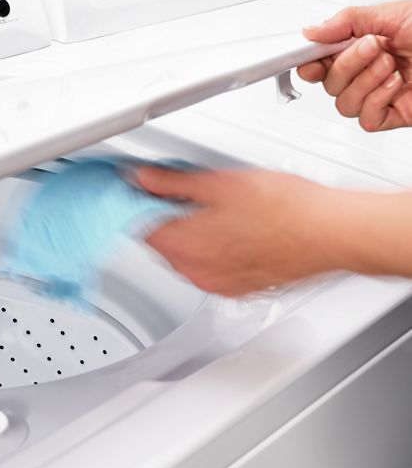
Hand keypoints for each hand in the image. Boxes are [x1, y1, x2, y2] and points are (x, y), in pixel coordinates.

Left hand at [137, 166, 340, 295]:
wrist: (330, 233)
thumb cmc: (285, 208)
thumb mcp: (218, 182)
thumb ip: (171, 182)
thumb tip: (141, 179)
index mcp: (183, 245)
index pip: (137, 225)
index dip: (137, 202)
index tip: (140, 188)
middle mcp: (195, 272)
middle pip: (160, 240)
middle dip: (165, 215)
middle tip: (183, 190)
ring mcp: (216, 283)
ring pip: (183, 255)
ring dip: (187, 232)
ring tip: (214, 207)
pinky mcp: (237, 288)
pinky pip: (207, 268)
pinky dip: (210, 250)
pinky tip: (230, 229)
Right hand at [300, 0, 411, 130]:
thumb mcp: (392, 14)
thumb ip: (346, 21)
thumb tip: (311, 31)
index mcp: (364, 43)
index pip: (320, 57)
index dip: (307, 58)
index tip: (302, 54)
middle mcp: (368, 70)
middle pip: (327, 81)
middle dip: (347, 63)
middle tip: (372, 47)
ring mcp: (379, 93)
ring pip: (342, 102)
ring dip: (364, 81)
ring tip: (390, 65)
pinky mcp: (393, 115)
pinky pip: (365, 118)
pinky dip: (376, 100)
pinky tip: (396, 84)